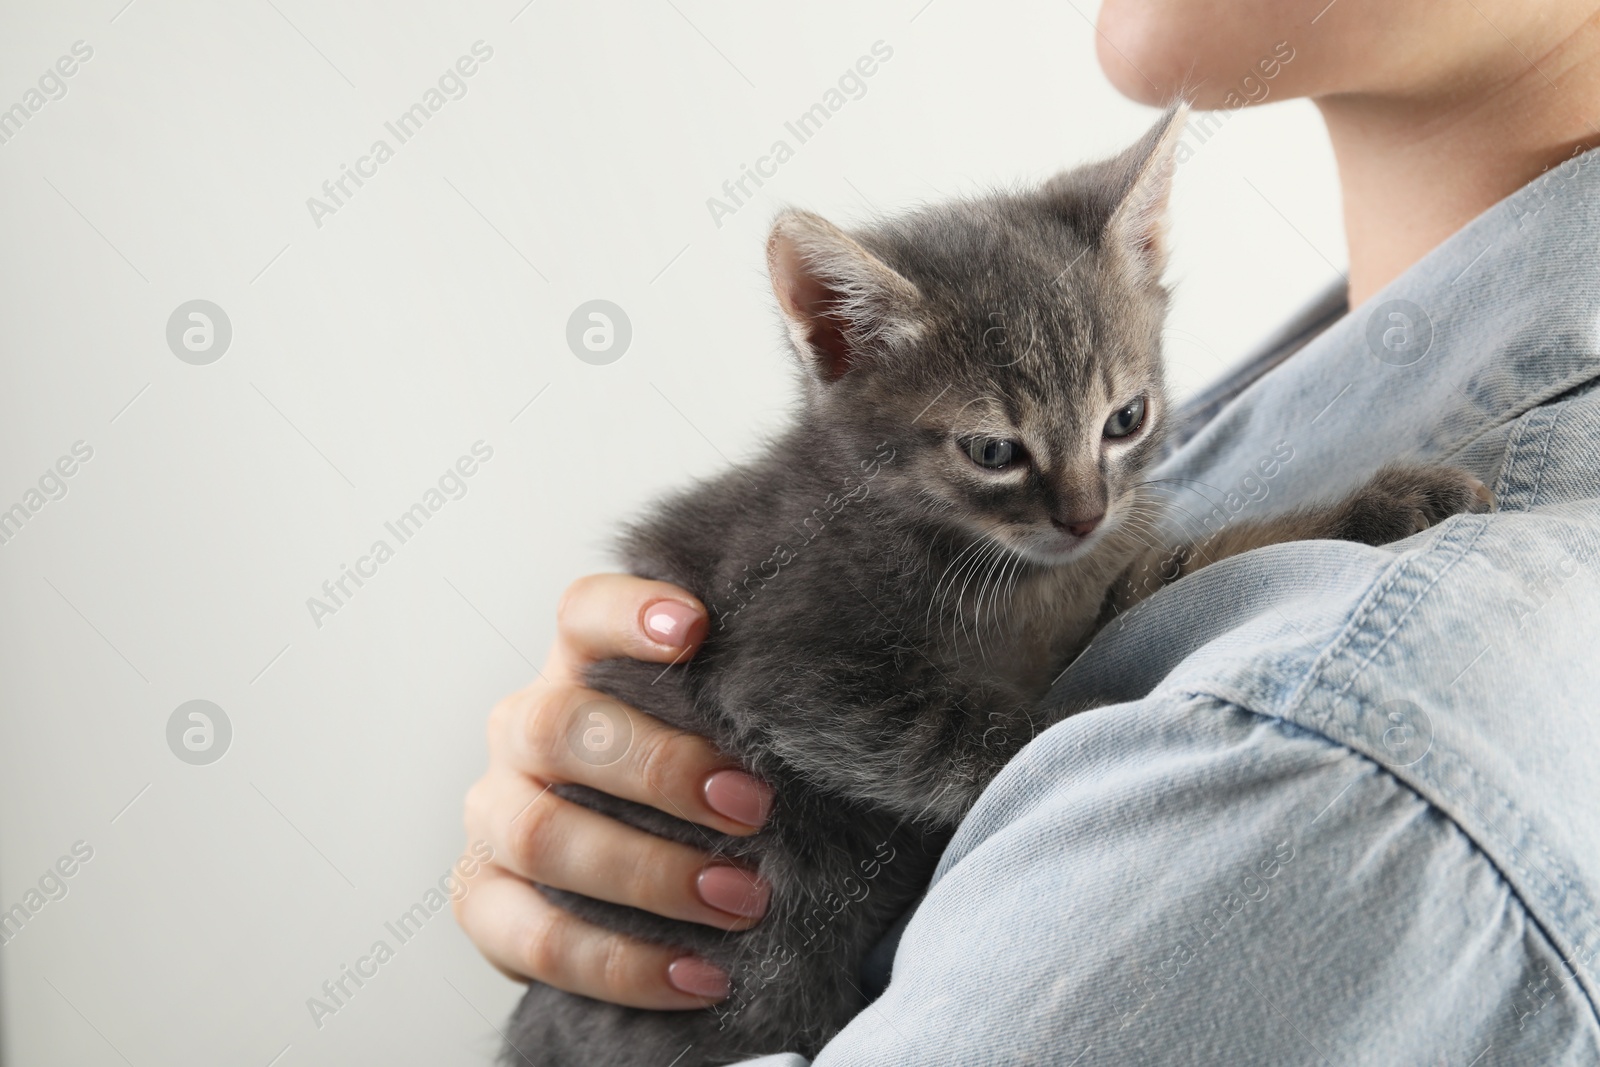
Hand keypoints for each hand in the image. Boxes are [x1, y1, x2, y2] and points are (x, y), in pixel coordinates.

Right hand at [455, 574, 773, 1008]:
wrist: (617, 874)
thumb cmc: (684, 784)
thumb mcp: (706, 733)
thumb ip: (735, 707)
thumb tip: (825, 707)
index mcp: (575, 669)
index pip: (583, 614)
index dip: (629, 613)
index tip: (696, 628)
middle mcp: (521, 730)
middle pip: (558, 726)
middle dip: (660, 769)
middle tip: (753, 808)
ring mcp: (492, 815)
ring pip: (543, 835)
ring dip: (651, 873)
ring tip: (742, 898)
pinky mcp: (480, 899)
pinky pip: (538, 937)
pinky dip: (624, 963)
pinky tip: (701, 974)